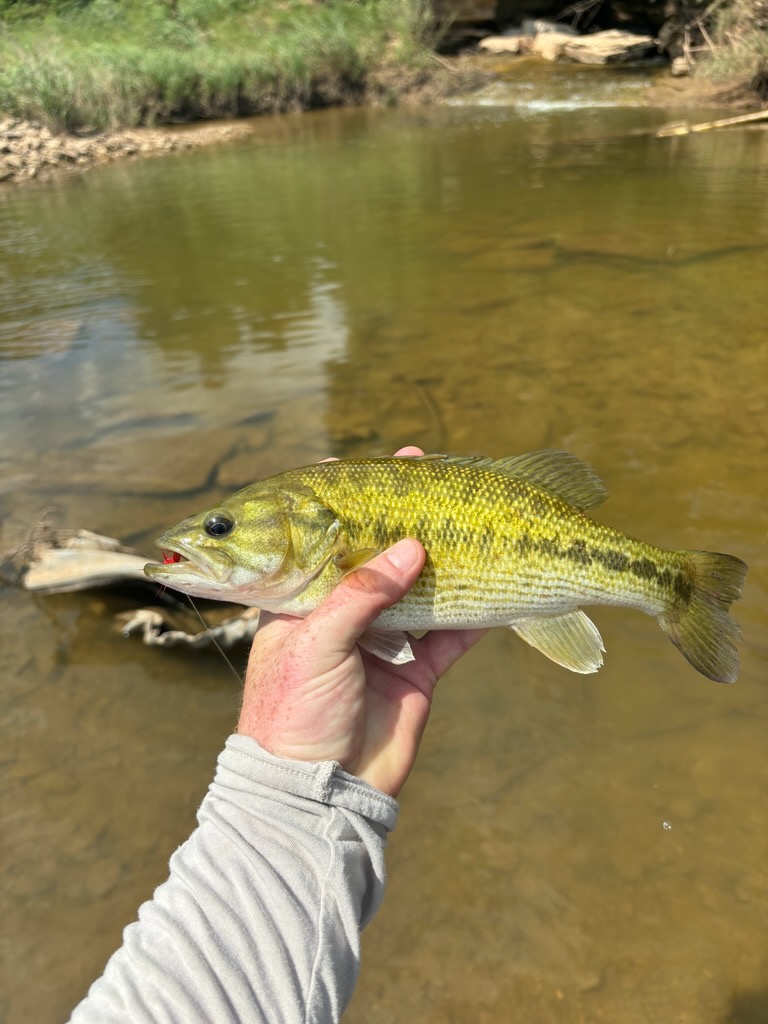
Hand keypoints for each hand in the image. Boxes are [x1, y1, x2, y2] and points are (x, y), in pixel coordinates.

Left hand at [236, 447, 486, 797]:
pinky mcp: (414, 672)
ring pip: (416, 588)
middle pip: (375, 554)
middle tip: (428, 475)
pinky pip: (449, 633)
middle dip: (401, 518)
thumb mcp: (316, 643)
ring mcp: (380, 643)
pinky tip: (492, 581)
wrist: (317, 795)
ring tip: (464, 515)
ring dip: (439, 556)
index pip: (318, 538)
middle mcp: (340, 615)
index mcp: (301, 601)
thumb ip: (363, 594)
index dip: (341, 502)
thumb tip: (411, 549)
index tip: (369, 468)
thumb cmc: (294, 714)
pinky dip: (472, 612)